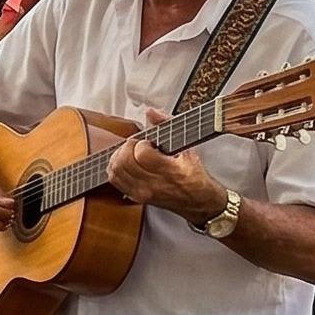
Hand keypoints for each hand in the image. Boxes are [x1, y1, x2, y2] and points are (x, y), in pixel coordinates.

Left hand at [108, 110, 226, 223]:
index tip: (148, 142)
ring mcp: (143, 193)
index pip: (142, 153)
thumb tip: (151, 112)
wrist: (199, 202)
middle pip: (125, 162)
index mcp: (170, 172)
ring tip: (129, 153)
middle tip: (135, 145)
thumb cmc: (195, 176)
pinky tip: (124, 163)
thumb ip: (167, 126)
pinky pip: (115, 181)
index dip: (142, 143)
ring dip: (118, 157)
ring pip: (116, 172)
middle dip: (126, 147)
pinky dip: (115, 169)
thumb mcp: (187, 147)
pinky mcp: (136, 198)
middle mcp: (154, 184)